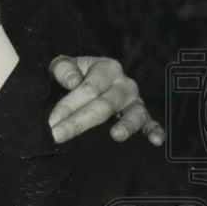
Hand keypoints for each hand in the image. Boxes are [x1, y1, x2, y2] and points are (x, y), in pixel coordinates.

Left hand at [47, 55, 164, 145]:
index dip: (68, 105)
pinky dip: (154, 131)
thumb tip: (73, 82)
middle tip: (58, 136)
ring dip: (126, 125)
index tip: (51, 121)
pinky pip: (150, 123)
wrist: (86, 78)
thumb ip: (63, 68)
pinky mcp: (142, 115)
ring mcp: (134, 101)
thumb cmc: (74, 74)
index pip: (88, 89)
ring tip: (116, 136)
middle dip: (80, 122)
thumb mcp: (64, 65)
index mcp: (106, 68)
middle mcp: (124, 84)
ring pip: (133, 114)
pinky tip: (155, 140)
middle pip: (104, 105)